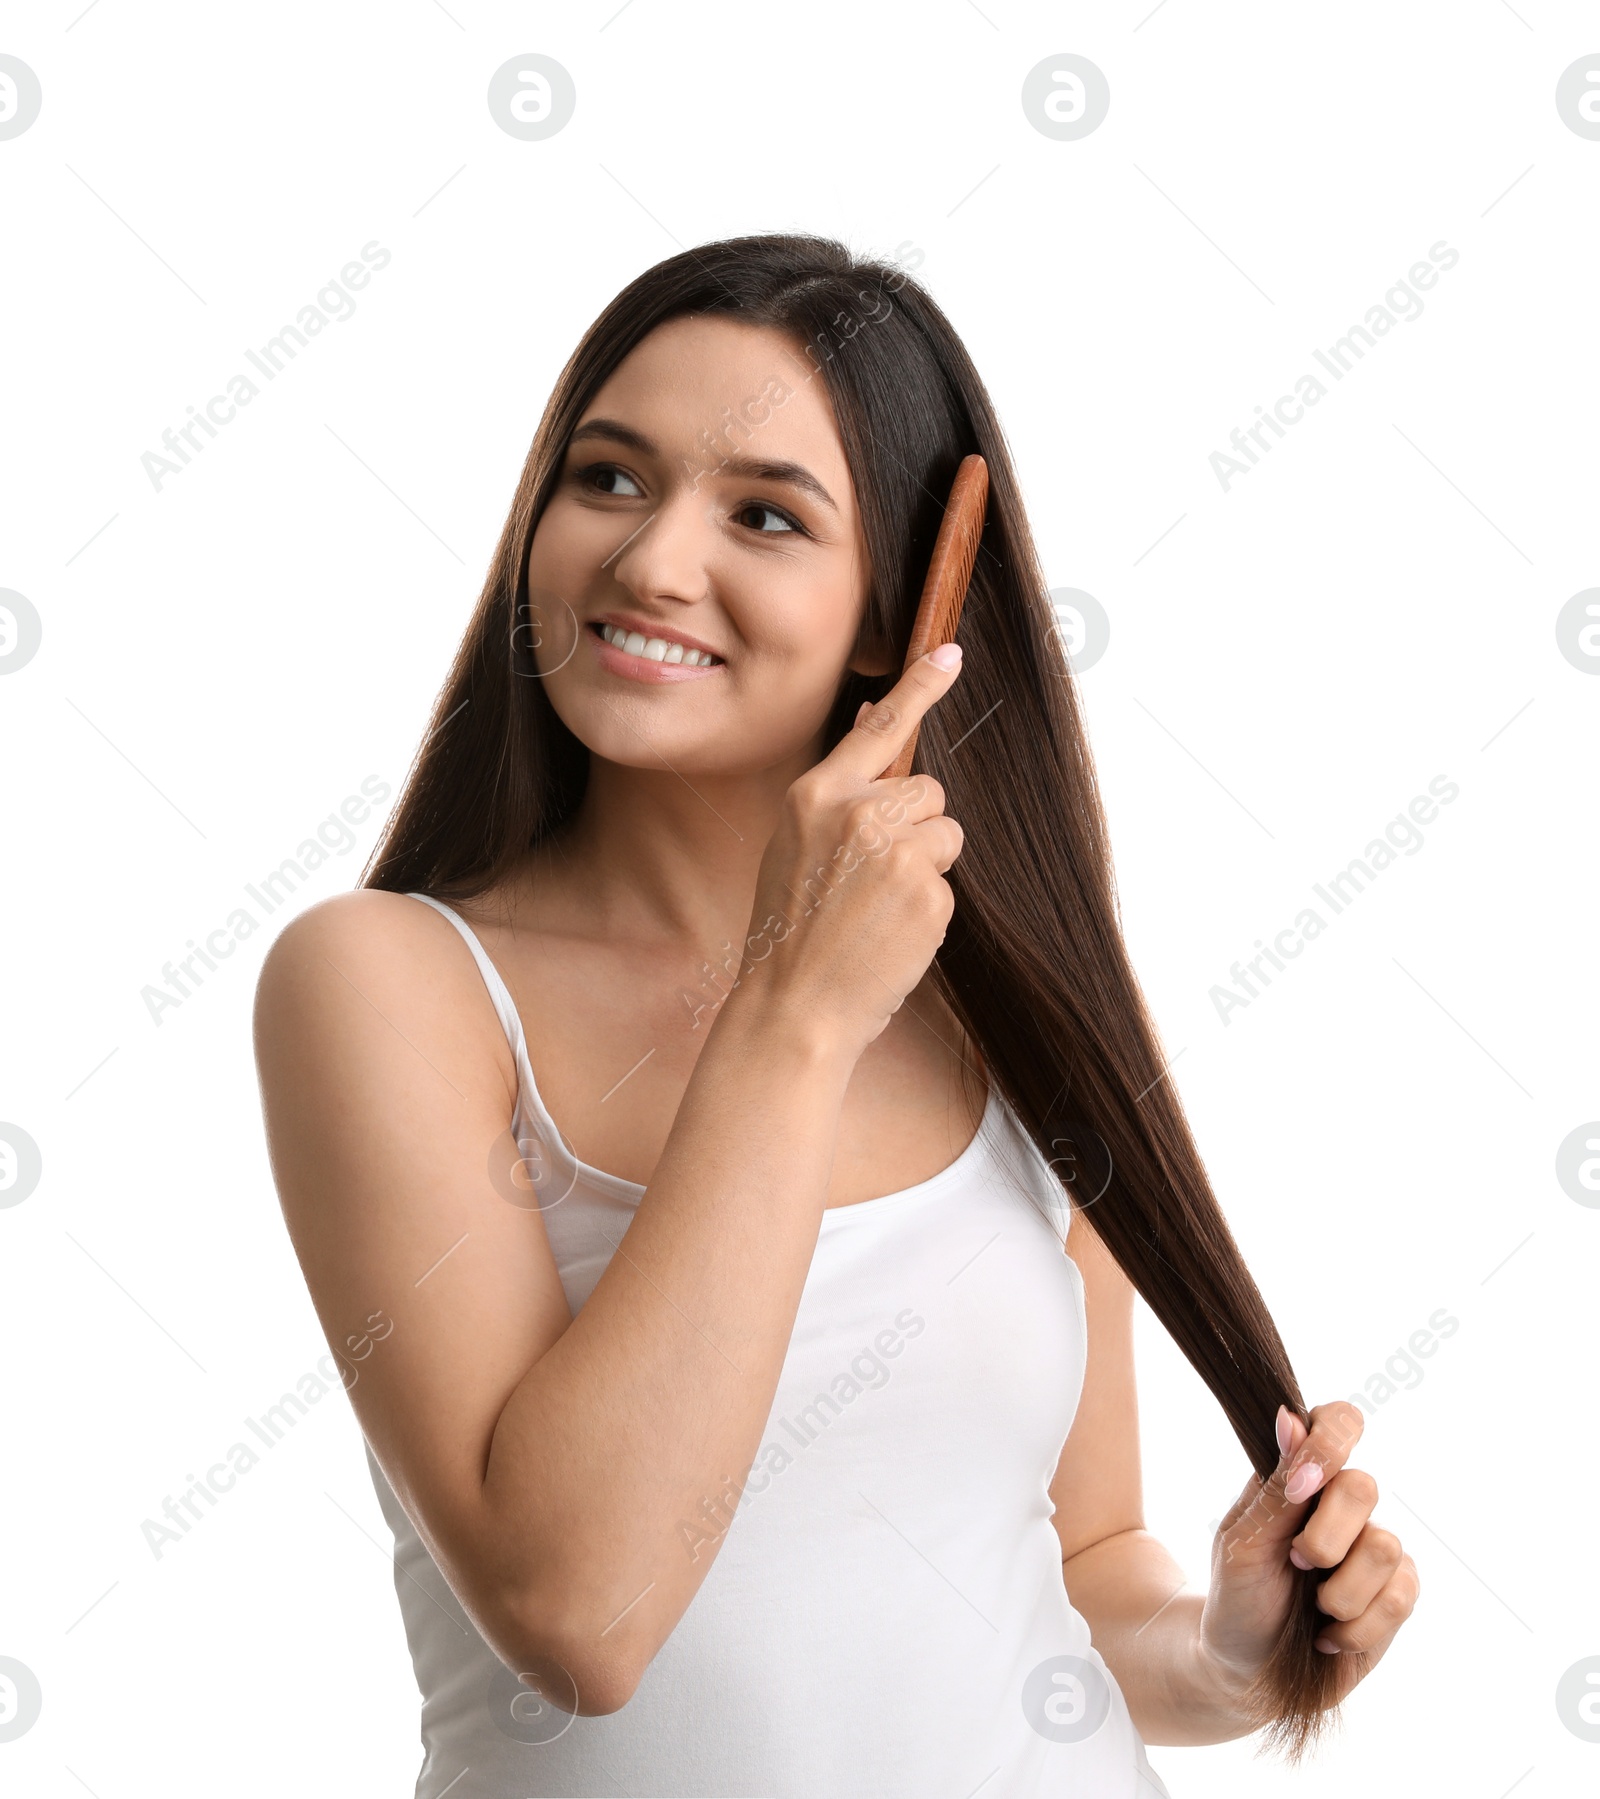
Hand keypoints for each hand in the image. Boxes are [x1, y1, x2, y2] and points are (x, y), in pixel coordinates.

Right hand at [721, 645, 964, 1063]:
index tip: (952, 654)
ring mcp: (897, 852)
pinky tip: (889, 932)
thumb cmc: (791, 927)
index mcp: (817, 793)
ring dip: (924, 865)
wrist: (795, 1005)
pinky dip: (926, 907)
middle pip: (927, 790)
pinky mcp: (928, 893)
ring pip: (945, 834)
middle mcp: (858, 813)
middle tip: (872, 877)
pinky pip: (946, 882)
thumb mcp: (794, 843)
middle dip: (915, 826)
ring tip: (878, 906)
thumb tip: (870, 721)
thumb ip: (835, 789)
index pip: (881, 727)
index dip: (921, 686)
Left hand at [1197, 1400, 1420, 1714]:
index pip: (1338, 1422)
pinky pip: (1401, 1595)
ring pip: (1385, 1546)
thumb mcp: (1244, 1542)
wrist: (1250, 1673)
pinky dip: (1358, 1624)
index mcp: (1301, 1477)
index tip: (1304, 1484)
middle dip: (1324, 1538)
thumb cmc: (1239, 1597)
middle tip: (1296, 1564)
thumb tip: (1289, 1417)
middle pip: (1364, 1487)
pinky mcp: (1397, 1594)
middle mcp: (1344, 1506)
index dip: (1332, 1442)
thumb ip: (1275, 1486)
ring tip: (1313, 1605)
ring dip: (1338, 1590)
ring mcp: (1374, 1548)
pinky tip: (1330, 1634)